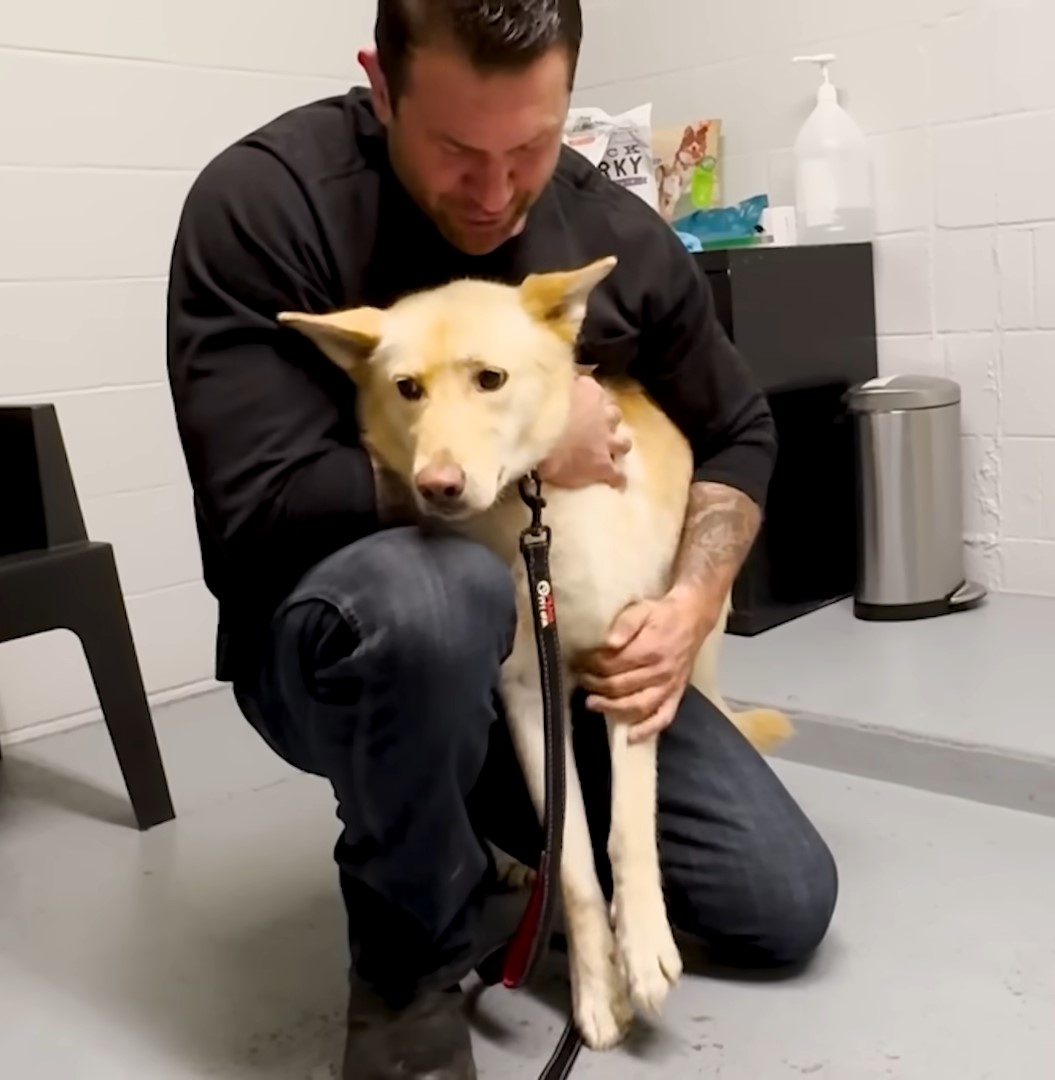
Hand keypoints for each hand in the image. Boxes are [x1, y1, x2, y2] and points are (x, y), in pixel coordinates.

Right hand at [538, 374, 629, 489]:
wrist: (540, 439)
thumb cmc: (537, 410)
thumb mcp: (546, 387)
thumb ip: (554, 384)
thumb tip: (554, 376)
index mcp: (588, 392)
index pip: (593, 388)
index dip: (587, 397)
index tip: (578, 401)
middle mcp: (602, 414)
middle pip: (613, 415)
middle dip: (607, 422)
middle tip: (594, 429)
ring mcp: (606, 441)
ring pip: (623, 443)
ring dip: (617, 446)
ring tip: (608, 453)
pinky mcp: (603, 466)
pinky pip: (618, 474)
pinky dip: (617, 478)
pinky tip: (615, 483)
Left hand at [574, 586, 714, 741]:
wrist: (692, 618)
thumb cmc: (662, 614)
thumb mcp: (641, 609)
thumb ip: (624, 624)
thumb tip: (609, 643)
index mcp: (650, 649)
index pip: (614, 665)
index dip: (592, 665)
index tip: (579, 661)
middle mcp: (660, 672)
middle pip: (621, 685)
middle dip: (596, 684)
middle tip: (581, 679)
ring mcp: (669, 686)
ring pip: (638, 705)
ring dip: (612, 707)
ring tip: (592, 703)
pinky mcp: (676, 695)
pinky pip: (663, 717)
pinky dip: (647, 730)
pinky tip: (630, 736)